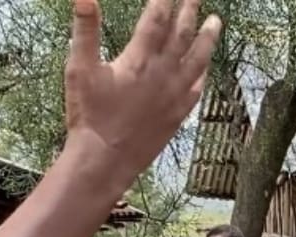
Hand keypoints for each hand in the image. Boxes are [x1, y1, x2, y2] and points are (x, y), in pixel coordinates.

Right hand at [63, 0, 220, 186]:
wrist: (103, 161)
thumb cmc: (88, 117)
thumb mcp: (79, 70)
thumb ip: (85, 31)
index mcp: (139, 59)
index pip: (157, 17)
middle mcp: (163, 73)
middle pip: (183, 32)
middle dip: (190, 9)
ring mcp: (173, 95)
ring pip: (198, 59)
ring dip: (208, 38)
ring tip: (216, 22)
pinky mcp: (176, 116)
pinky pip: (197, 90)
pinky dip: (203, 74)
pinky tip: (205, 68)